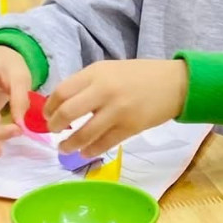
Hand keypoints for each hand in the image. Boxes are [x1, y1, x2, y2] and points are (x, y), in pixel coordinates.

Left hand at [44, 59, 187, 159]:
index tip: (47, 115)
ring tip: (65, 148)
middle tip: (54, 131)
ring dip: (70, 144)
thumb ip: (87, 84)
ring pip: (84, 133)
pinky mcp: (130, 128)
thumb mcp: (109, 70)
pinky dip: (90, 150)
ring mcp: (118, 111)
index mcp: (96, 73)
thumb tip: (62, 104)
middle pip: (68, 112)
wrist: (174, 83)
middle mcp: (104, 90)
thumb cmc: (139, 75)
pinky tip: (85, 152)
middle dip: (55, 126)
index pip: (62, 92)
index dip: (50, 107)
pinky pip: (104, 144)